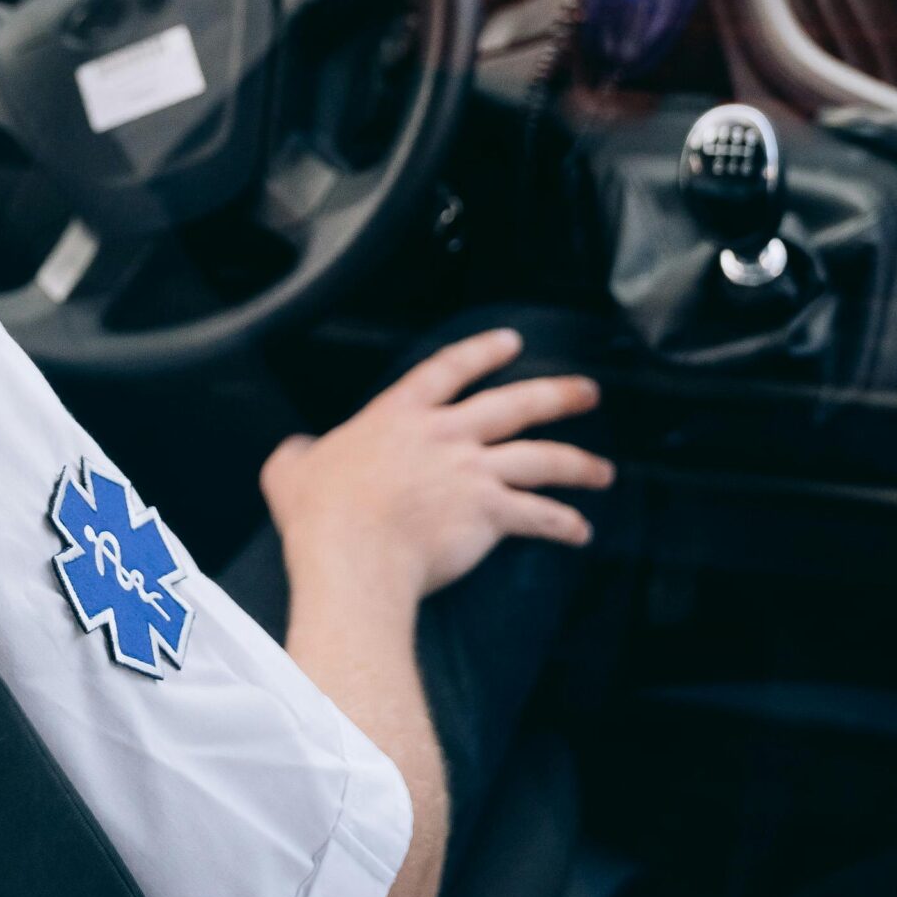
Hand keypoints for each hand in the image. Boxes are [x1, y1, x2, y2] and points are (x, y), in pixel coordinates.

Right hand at [259, 328, 610, 616]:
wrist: (353, 555)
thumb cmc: (321, 516)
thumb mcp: (292, 472)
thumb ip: (298, 455)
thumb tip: (296, 452)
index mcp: (400, 416)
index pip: (447, 369)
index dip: (481, 352)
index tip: (511, 342)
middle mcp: (445, 435)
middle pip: (514, 405)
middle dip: (557, 395)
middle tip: (588, 392)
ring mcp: (472, 472)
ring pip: (540, 458)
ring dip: (578, 464)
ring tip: (604, 472)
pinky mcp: (490, 513)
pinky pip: (538, 516)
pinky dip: (564, 524)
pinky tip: (581, 531)